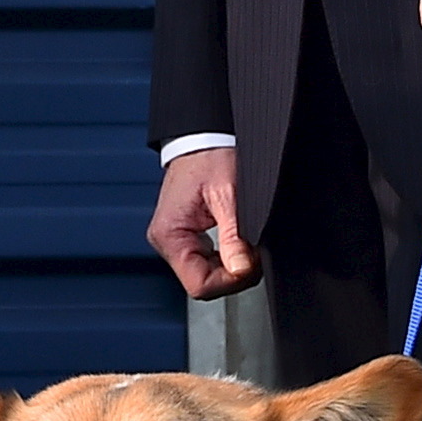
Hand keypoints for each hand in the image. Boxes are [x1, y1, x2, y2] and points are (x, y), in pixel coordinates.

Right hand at [147, 148, 256, 299]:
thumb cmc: (209, 155)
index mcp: (169, 234)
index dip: (230, 279)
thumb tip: (242, 269)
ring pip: (207, 275)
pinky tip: (237, 241)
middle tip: (253, 252)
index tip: (251, 263)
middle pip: (203, 282)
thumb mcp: (229, 195)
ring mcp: (177, 240)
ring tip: (246, 244)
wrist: (204, 135)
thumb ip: (234, 236)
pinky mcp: (187, 236)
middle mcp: (168, 241)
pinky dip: (227, 256)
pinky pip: (208, 261)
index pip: (199, 285)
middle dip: (234, 273)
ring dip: (231, 265)